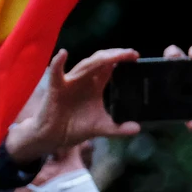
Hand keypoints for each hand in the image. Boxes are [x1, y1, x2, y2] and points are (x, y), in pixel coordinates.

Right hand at [4, 48, 140, 162]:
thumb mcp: (101, 127)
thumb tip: (138, 129)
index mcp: (95, 84)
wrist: (53, 137)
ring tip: (114, 55)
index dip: (123, 60)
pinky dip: (57, 63)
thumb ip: (118, 128)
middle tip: (132, 53)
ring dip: (100, 59)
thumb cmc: (74, 127)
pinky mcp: (56, 88)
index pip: (110, 67)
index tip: (136, 56)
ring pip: (85, 65)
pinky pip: (56, 73)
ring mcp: (70, 81)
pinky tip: (62, 54)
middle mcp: (84, 79)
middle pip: (101, 61)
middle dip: (116, 55)